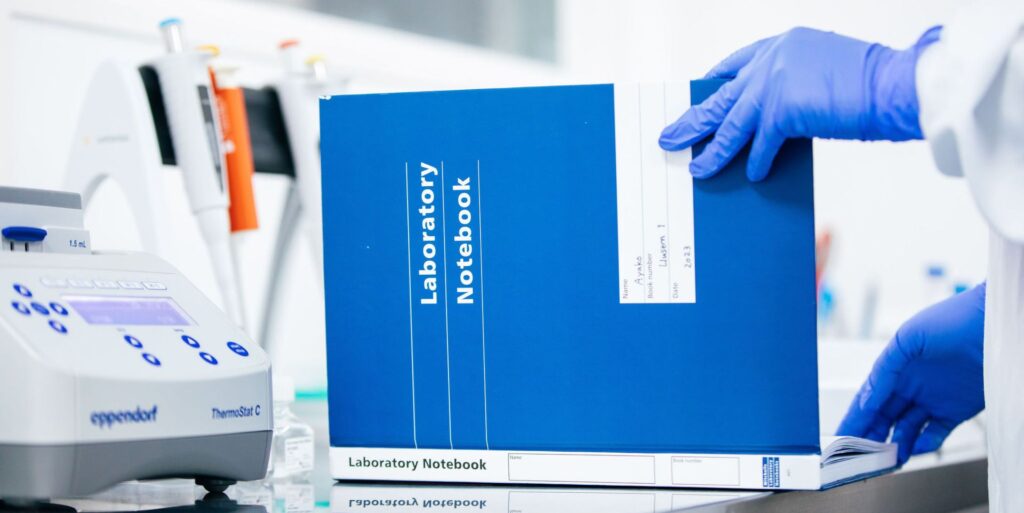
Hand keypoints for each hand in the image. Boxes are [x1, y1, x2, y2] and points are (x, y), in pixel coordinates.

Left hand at [659, 26, 940, 180]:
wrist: (900, 86)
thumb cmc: (874, 82)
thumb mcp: (824, 70)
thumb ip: (792, 84)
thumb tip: (768, 118)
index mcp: (782, 43)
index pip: (734, 65)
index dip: (712, 86)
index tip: (697, 97)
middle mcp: (773, 57)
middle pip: (721, 96)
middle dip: (693, 120)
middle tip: (669, 136)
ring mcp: (774, 82)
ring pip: (730, 124)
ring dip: (711, 151)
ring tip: (695, 168)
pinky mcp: (782, 109)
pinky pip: (761, 144)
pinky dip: (757, 162)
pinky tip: (751, 176)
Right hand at [837, 283, 984, 464]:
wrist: (995, 326)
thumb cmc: (953, 320)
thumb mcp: (908, 339)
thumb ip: (885, 369)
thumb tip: (867, 400)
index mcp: (896, 368)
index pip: (869, 399)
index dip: (855, 418)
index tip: (843, 437)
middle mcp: (911, 386)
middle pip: (885, 418)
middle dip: (871, 436)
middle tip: (862, 455)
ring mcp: (933, 399)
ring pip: (907, 429)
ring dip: (897, 444)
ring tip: (888, 459)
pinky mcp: (956, 410)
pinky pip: (936, 433)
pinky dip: (925, 443)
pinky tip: (916, 449)